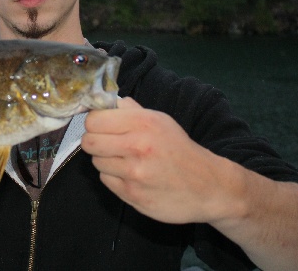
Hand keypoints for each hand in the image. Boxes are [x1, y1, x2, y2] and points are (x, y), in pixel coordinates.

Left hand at [82, 97, 230, 224]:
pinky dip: (114, 177)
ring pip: (96, 162)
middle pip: (89, 142)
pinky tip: (131, 176)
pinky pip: (106, 180)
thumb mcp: (161, 121)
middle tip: (108, 144)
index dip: (95, 123)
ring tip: (125, 160)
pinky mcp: (132, 195)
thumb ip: (132, 111)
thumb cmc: (181, 150)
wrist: (208, 186)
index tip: (102, 126)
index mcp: (144, 123)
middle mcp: (137, 146)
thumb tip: (108, 101)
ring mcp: (134, 173)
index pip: (94, 120)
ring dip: (106, 160)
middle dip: (95, 142)